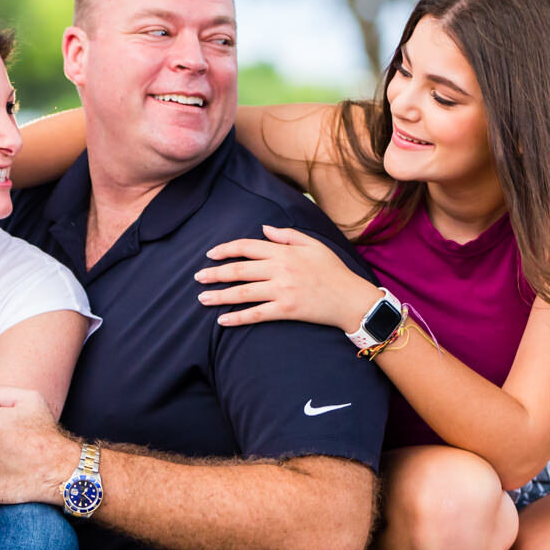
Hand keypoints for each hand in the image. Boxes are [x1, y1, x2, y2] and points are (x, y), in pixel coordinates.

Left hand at [196, 225, 377, 329]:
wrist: (351, 298)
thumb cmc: (333, 270)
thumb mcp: (313, 245)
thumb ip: (287, 235)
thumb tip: (264, 229)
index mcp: (284, 252)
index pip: (247, 247)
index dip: (226, 249)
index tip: (210, 254)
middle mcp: (280, 270)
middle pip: (239, 269)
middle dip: (215, 273)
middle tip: (198, 278)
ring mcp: (282, 291)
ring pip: (243, 292)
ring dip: (219, 296)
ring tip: (202, 298)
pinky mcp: (286, 310)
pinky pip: (256, 315)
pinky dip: (237, 318)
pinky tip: (222, 320)